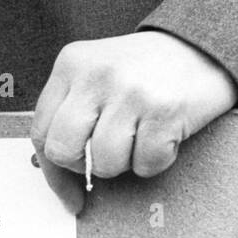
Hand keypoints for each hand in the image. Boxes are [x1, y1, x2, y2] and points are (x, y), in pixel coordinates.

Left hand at [31, 31, 237, 214]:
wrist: (197, 48)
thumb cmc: (142, 70)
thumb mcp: (95, 76)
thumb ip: (71, 113)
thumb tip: (59, 180)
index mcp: (71, 64)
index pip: (40, 130)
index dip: (52, 169)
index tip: (67, 190)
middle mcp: (96, 75)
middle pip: (63, 150)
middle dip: (84, 166)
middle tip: (105, 156)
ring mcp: (129, 92)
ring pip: (103, 163)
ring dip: (124, 163)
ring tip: (137, 136)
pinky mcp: (163, 111)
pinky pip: (145, 164)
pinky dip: (154, 160)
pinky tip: (160, 135)